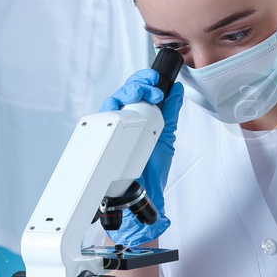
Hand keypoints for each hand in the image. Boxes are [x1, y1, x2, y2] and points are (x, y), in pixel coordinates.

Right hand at [99, 67, 182, 247]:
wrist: (143, 195)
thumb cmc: (151, 170)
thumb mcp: (165, 136)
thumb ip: (170, 113)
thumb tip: (176, 92)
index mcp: (137, 117)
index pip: (136, 91)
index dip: (145, 82)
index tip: (158, 82)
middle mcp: (122, 121)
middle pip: (123, 92)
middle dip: (138, 83)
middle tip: (152, 88)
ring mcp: (111, 128)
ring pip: (111, 100)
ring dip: (127, 92)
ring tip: (143, 95)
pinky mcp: (101, 138)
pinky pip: (100, 119)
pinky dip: (109, 110)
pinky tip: (121, 109)